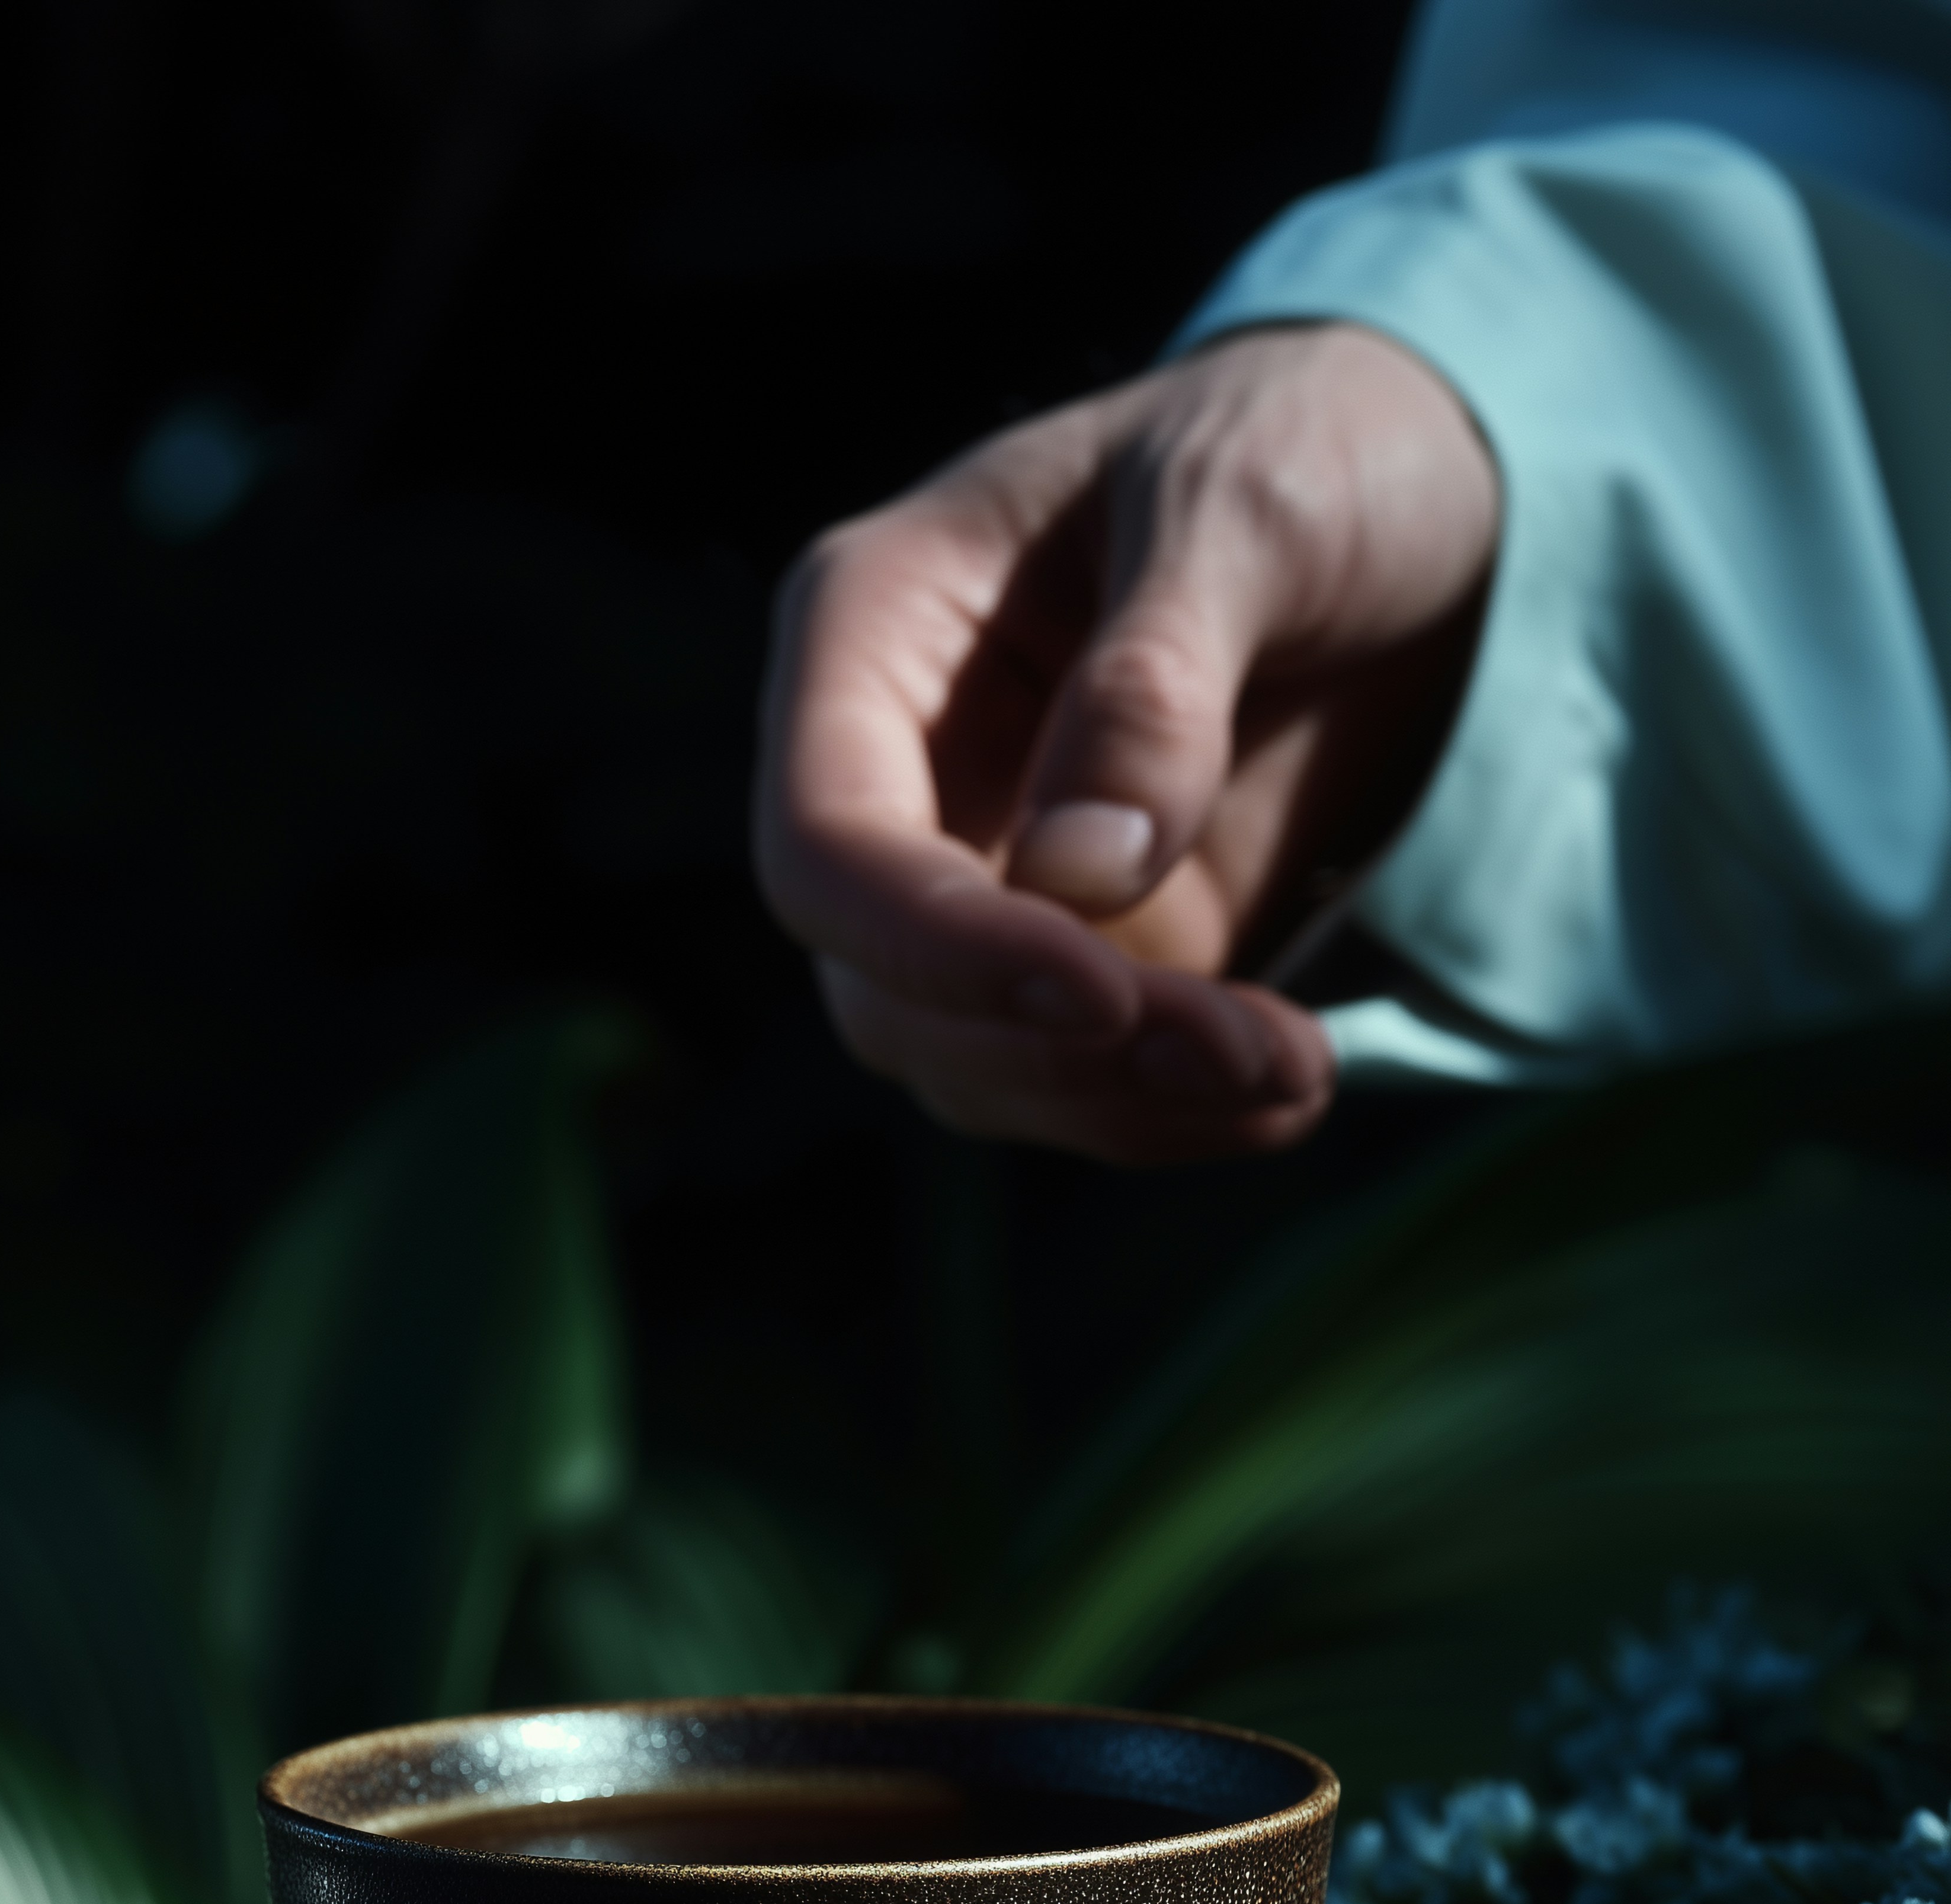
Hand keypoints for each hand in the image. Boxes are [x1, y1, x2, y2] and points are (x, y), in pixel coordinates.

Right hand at [753, 325, 1500, 1161]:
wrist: (1427, 494)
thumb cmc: (1306, 443)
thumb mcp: (1248, 503)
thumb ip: (1158, 677)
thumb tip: (1080, 871)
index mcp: (875, 631)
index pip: (825, 842)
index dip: (933, 943)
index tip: (1099, 992)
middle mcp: (903, 775)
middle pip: (886, 992)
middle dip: (1057, 1054)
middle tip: (1252, 1055)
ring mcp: (991, 879)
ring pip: (976, 1066)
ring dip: (1125, 1104)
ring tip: (1294, 1070)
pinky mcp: (1094, 956)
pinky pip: (1088, 1082)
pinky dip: (1179, 1111)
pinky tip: (1294, 1082)